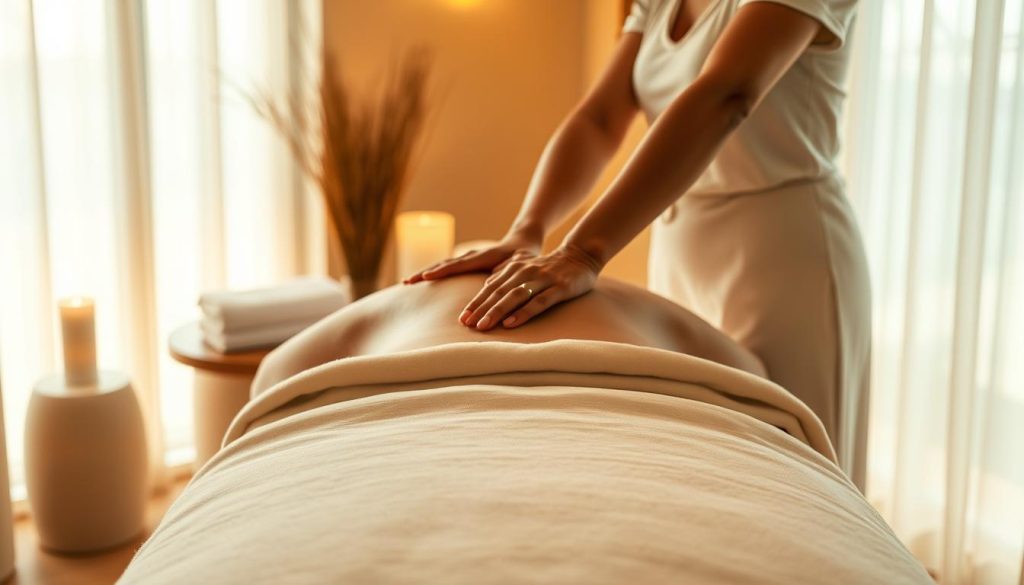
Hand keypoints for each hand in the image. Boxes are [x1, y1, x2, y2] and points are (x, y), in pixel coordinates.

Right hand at [403, 230, 541, 283]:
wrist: (522, 243)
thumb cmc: (522, 255)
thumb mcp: (517, 264)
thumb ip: (506, 271)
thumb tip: (492, 280)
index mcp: (482, 257)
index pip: (457, 265)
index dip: (441, 272)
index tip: (425, 278)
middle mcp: (471, 256)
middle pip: (444, 264)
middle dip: (425, 273)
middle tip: (407, 282)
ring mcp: (467, 258)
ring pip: (442, 265)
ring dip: (425, 273)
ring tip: (407, 282)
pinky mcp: (466, 262)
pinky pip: (447, 267)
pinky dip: (433, 273)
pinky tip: (422, 280)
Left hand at [460, 243, 602, 330]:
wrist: (581, 256)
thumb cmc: (551, 267)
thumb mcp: (526, 267)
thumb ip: (507, 275)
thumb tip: (486, 286)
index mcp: (515, 268)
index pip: (490, 287)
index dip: (476, 302)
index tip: (462, 318)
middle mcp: (525, 272)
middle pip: (499, 292)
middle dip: (481, 309)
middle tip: (467, 324)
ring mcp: (543, 279)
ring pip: (515, 296)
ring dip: (497, 311)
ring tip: (483, 326)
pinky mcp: (559, 288)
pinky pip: (539, 302)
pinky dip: (524, 312)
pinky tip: (511, 323)